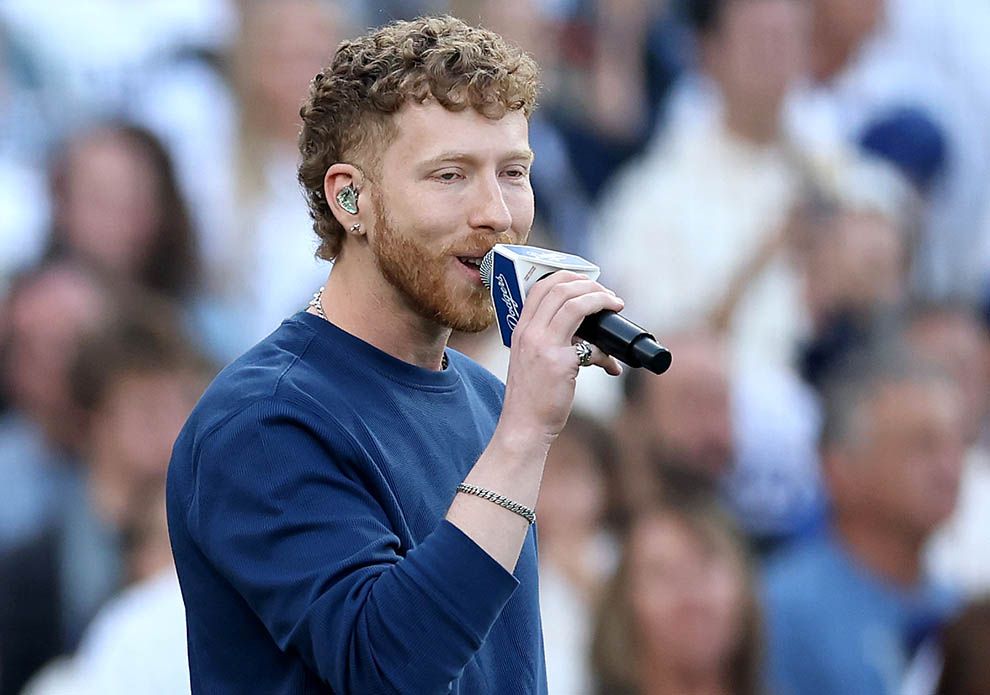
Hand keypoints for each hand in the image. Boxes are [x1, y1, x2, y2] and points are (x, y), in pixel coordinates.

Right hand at [498, 272, 623, 445]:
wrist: (523, 426)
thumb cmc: (531, 397)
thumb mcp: (530, 360)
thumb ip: (551, 342)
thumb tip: (588, 339)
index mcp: (520, 329)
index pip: (540, 287)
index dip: (567, 277)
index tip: (588, 283)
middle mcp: (529, 333)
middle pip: (560, 289)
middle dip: (590, 285)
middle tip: (608, 295)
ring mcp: (543, 346)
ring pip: (575, 304)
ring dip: (601, 299)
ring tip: (616, 305)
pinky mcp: (560, 364)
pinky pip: (592, 345)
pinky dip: (606, 352)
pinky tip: (612, 364)